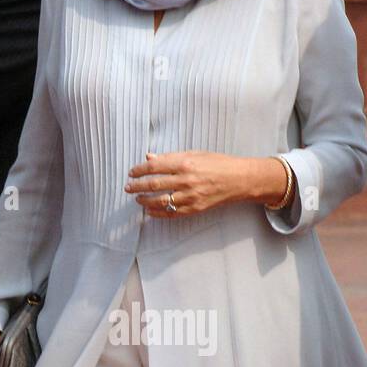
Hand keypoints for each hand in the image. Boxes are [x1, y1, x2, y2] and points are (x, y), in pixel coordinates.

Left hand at [125, 151, 253, 215]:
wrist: (238, 180)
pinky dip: (158, 213)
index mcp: (185, 162)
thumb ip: (170, 157)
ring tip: (138, 199)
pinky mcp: (194, 208)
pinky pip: (171, 213)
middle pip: (154, 184)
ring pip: (160, 201)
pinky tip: (150, 211)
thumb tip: (149, 158)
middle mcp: (186, 180)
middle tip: (128, 187)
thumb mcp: (195, 154)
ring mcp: (190, 196)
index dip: (139, 170)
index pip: (154, 167)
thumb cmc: (217, 163)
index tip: (132, 173)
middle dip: (137, 186)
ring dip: (145, 201)